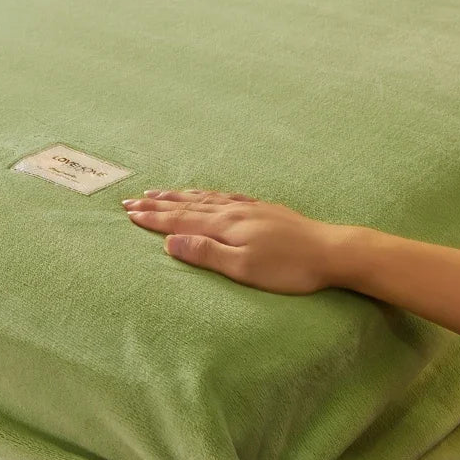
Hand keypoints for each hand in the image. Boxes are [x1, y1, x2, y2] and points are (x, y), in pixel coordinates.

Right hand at [122, 189, 355, 294]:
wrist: (331, 251)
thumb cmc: (288, 267)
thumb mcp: (243, 267)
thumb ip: (206, 253)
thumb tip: (170, 242)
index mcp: (225, 226)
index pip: (180, 220)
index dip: (153, 218)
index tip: (128, 213)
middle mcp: (233, 211)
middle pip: (188, 205)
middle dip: (158, 204)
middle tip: (132, 199)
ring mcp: (250, 208)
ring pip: (205, 198)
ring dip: (179, 196)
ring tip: (160, 192)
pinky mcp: (265, 210)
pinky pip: (226, 197)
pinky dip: (208, 195)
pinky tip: (208, 195)